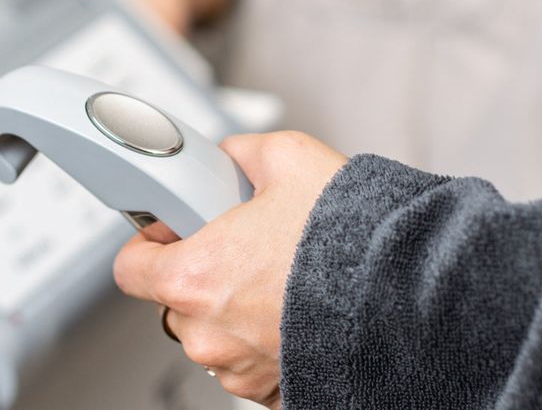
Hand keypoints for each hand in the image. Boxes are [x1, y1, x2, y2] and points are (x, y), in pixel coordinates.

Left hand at [113, 132, 348, 407]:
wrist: (411, 293)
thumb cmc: (351, 238)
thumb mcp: (290, 159)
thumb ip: (241, 155)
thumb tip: (231, 157)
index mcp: (194, 277)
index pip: (130, 267)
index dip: (150, 241)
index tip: (171, 230)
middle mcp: (208, 333)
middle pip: (176, 301)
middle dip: (203, 272)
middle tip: (245, 245)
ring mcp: (240, 368)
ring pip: (216, 333)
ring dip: (237, 309)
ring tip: (284, 277)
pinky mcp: (273, 389)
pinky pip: (253, 360)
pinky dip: (269, 337)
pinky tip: (301, 308)